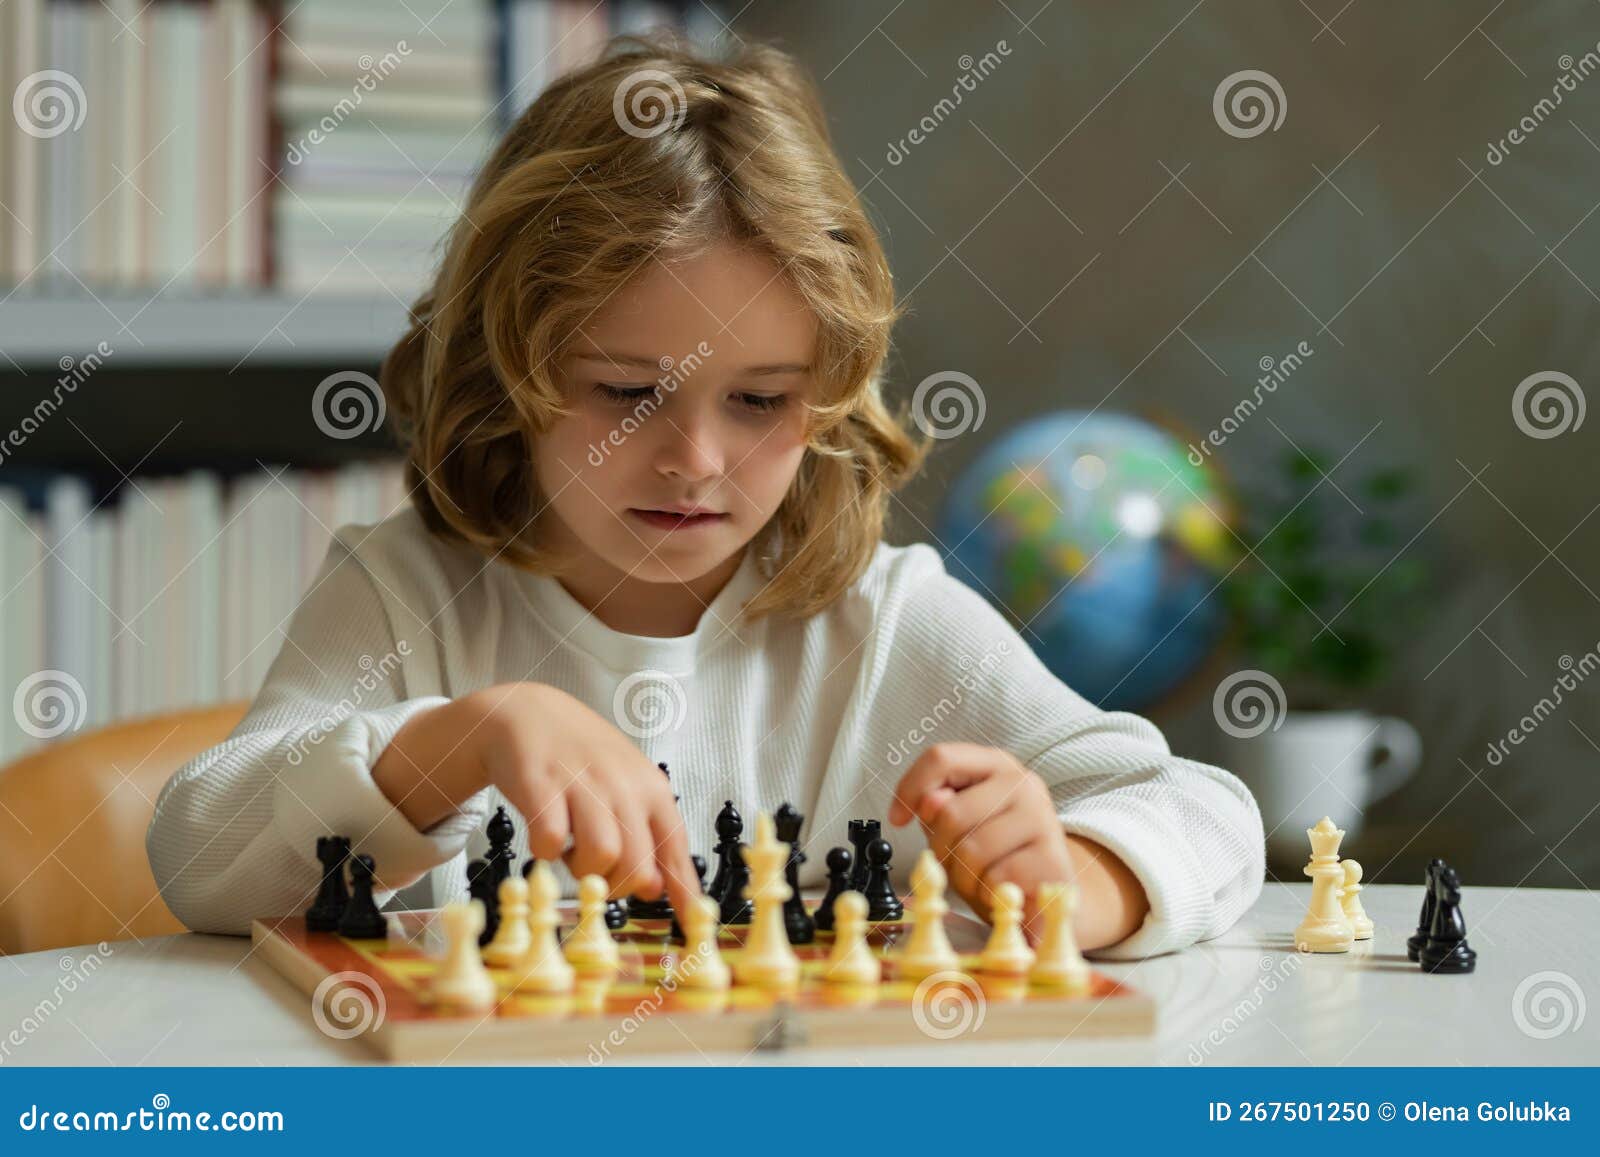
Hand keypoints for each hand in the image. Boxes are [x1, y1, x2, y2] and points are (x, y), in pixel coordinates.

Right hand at [375, 681, 697, 918]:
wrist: (528, 713)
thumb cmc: (581, 760)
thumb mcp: (625, 788)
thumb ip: (644, 835)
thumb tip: (656, 889)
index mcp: (651, 788)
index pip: (675, 847)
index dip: (683, 889)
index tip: (693, 919)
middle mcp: (623, 785)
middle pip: (637, 864)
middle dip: (616, 884)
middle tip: (596, 870)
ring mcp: (584, 784)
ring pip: (602, 855)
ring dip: (582, 869)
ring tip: (571, 850)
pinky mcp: (542, 785)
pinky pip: (552, 842)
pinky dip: (546, 852)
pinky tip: (545, 834)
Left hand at [888, 742, 1070, 938]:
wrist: (1048, 895)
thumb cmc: (996, 856)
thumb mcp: (959, 827)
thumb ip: (938, 810)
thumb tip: (930, 802)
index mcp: (996, 765)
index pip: (941, 757)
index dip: (910, 788)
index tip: (897, 819)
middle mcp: (1023, 783)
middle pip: (951, 812)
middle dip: (941, 850)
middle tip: (957, 864)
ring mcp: (1042, 818)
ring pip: (971, 849)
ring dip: (964, 877)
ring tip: (981, 878)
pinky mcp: (1052, 859)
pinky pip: (996, 878)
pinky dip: (989, 893)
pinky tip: (1002, 892)